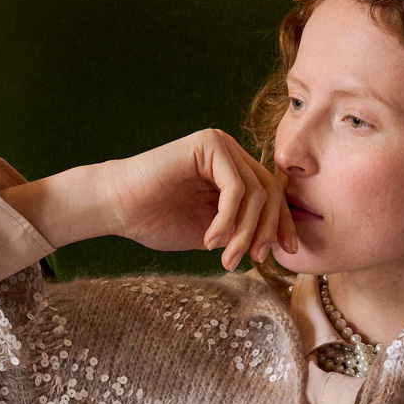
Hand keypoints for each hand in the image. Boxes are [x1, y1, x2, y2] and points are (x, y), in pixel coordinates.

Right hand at [105, 130, 297, 269]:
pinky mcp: (207, 145)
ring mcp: (220, 144)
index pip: (273, 194)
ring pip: (256, 192)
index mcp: (234, 169)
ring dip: (245, 231)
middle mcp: (230, 151)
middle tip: (255, 259)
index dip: (283, 223)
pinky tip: (210, 239)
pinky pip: (235, 188)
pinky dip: (228, 219)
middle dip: (267, 230)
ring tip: (226, 256)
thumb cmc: (157, 220)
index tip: (287, 252)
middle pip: (271, 191)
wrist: (117, 208)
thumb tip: (275, 243)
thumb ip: (243, 232)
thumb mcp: (213, 233)